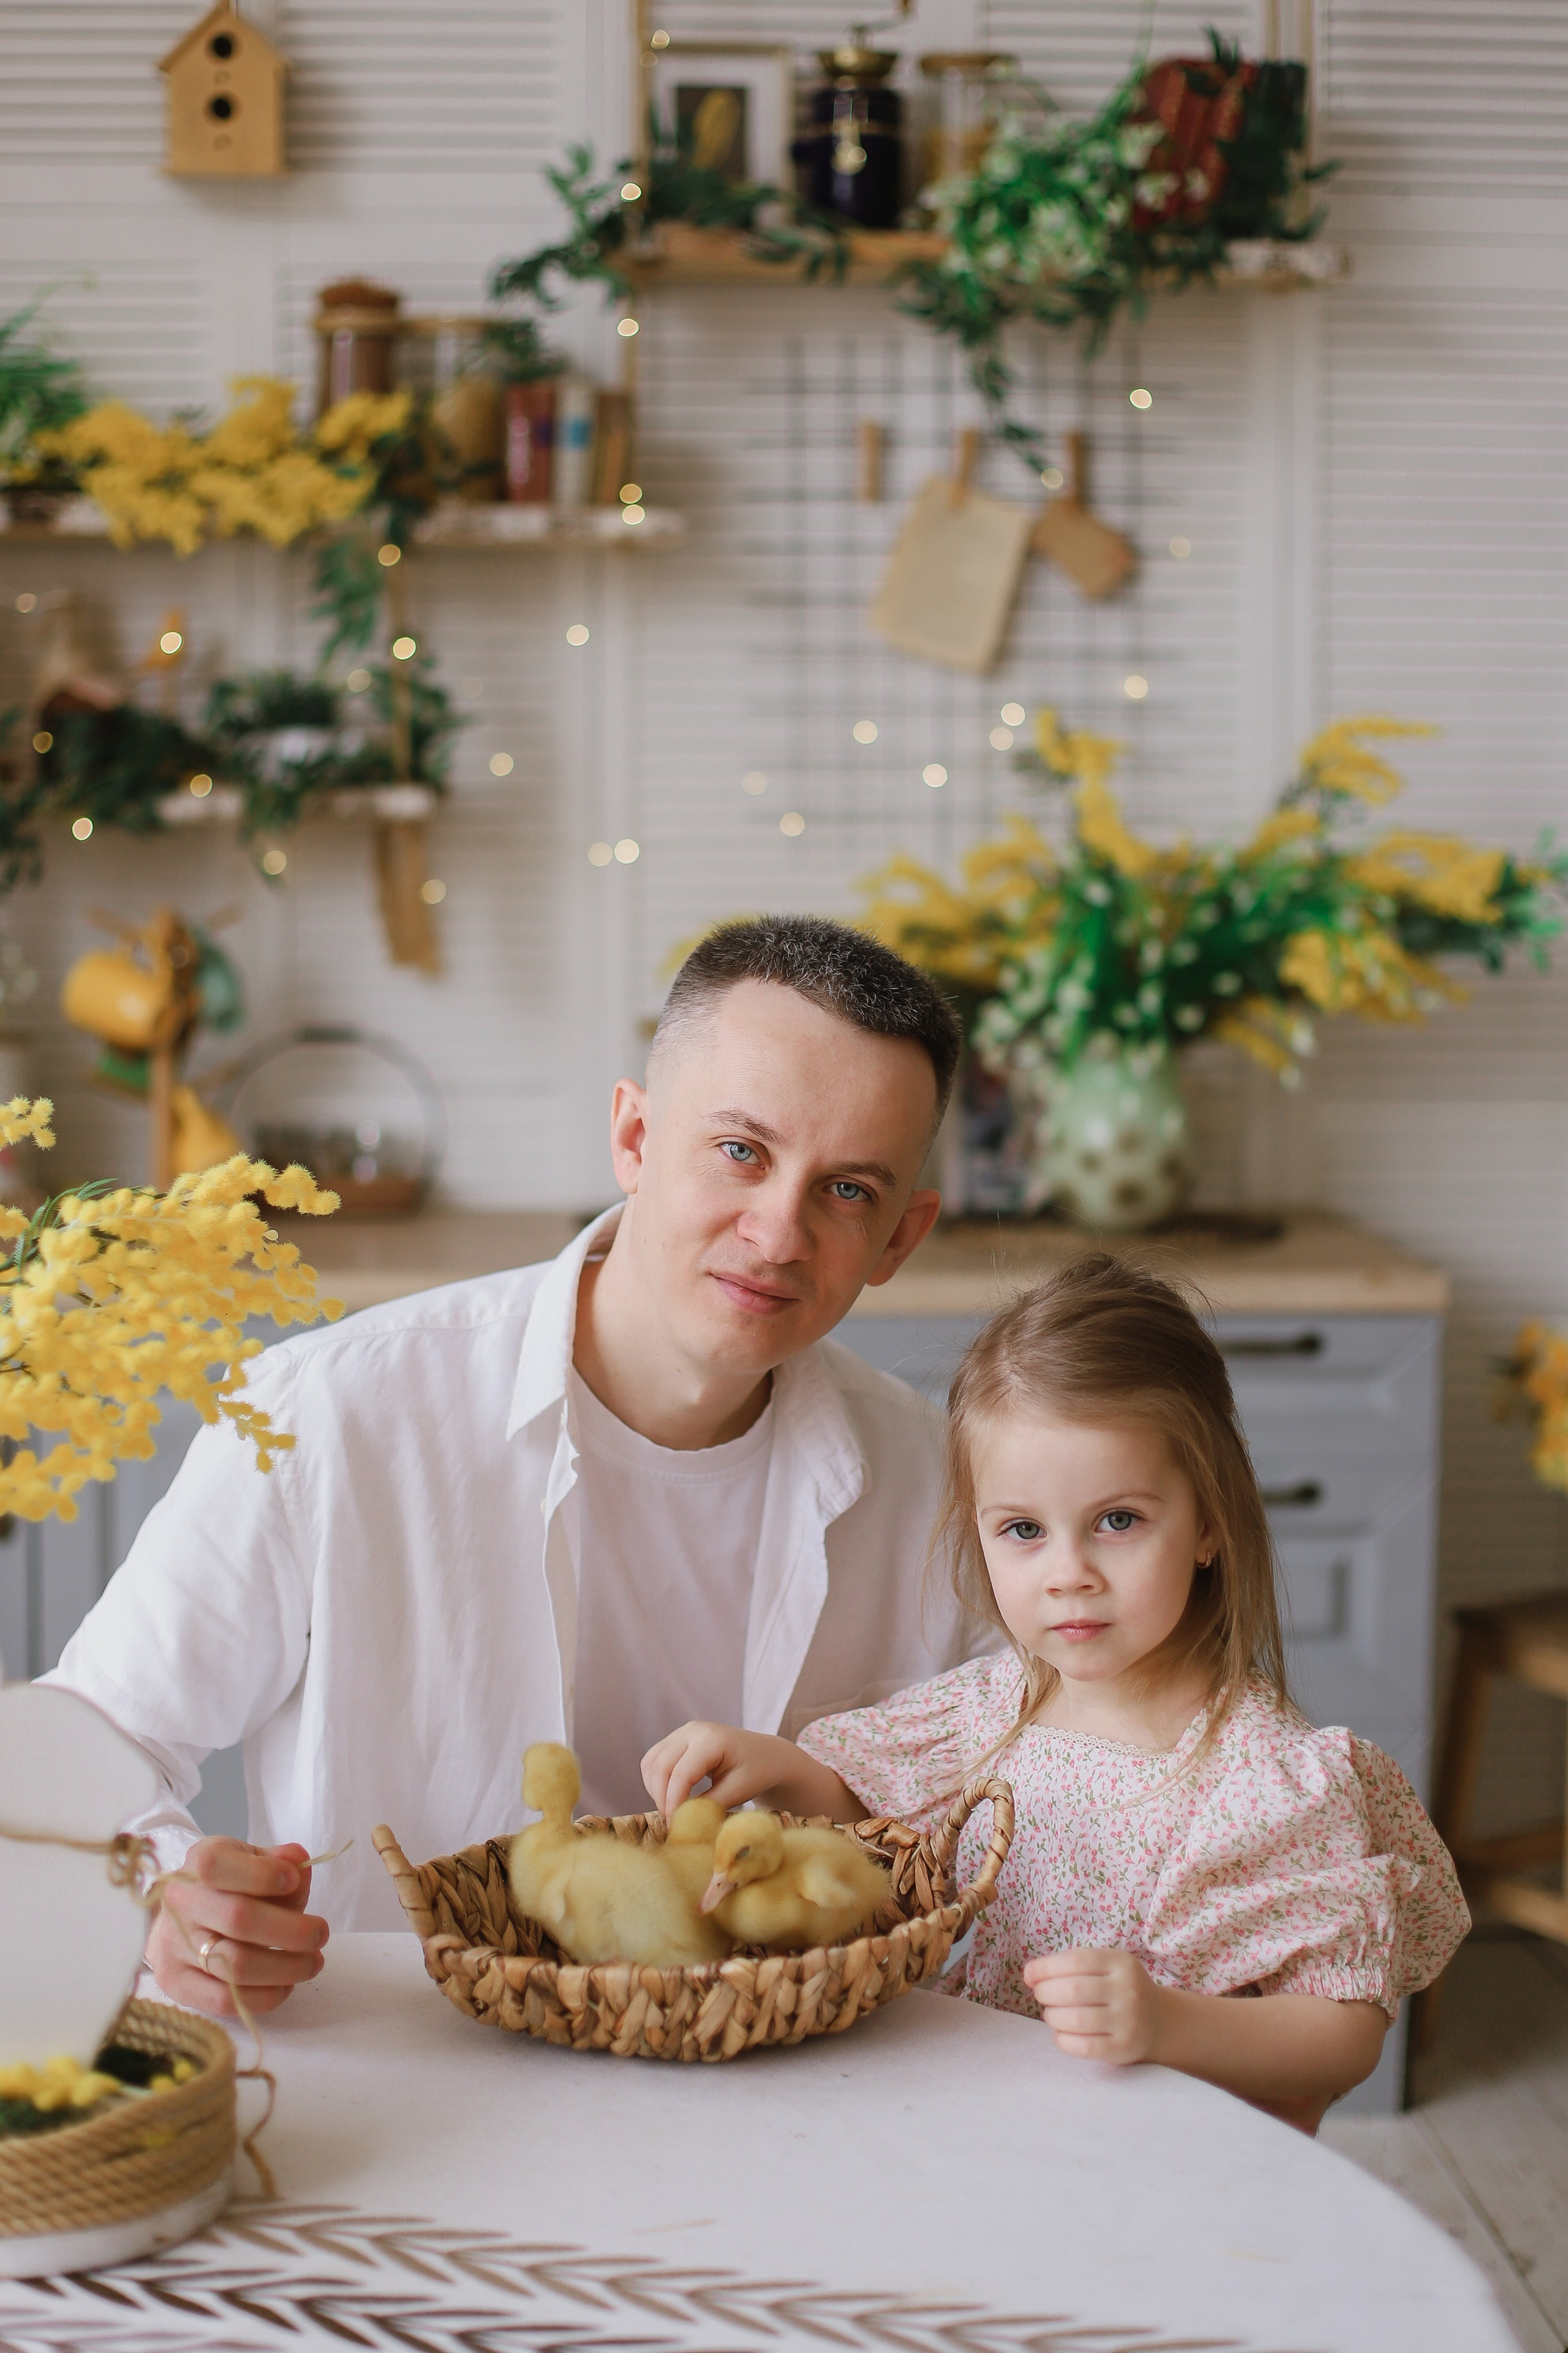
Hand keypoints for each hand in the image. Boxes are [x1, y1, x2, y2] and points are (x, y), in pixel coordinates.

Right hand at [146, 1837, 327, 2019]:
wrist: (187, 1917)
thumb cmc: (235, 1886)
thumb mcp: (258, 1862)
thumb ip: (282, 1861)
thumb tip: (297, 1864)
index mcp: (199, 1860)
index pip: (217, 1865)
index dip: (262, 1874)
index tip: (294, 1881)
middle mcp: (180, 1902)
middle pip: (237, 1918)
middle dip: (291, 1930)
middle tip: (320, 1934)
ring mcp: (173, 1945)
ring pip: (235, 1965)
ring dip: (286, 1968)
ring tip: (312, 1962)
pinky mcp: (176, 1983)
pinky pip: (223, 2000)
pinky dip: (264, 1997)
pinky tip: (285, 1986)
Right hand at [642, 1723, 807, 1816]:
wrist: (766, 1755)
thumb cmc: (757, 1772)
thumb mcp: (738, 1791)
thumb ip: (709, 1806)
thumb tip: (681, 1821)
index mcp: (712, 1739)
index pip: (681, 1773)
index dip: (674, 1802)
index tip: (676, 1826)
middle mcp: (692, 1730)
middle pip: (660, 1766)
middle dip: (662, 1798)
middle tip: (672, 1823)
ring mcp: (682, 1732)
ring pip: (651, 1762)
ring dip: (655, 1790)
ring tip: (671, 1811)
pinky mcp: (677, 1739)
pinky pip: (654, 1760)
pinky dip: (656, 1781)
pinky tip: (670, 1797)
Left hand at [1023, 1947, 1166, 2064]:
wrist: (1160, 2020)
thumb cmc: (1119, 1988)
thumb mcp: (1106, 1966)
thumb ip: (1070, 1966)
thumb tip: (1030, 1974)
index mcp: (1121, 1963)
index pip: (1077, 1961)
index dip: (1046, 1968)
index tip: (1029, 1976)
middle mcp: (1128, 1990)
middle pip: (1073, 1990)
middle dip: (1046, 1993)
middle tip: (1042, 1996)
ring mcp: (1128, 2021)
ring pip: (1075, 2020)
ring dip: (1052, 2017)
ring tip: (1052, 2015)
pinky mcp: (1123, 2048)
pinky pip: (1084, 2047)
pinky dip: (1063, 2041)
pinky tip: (1061, 2035)